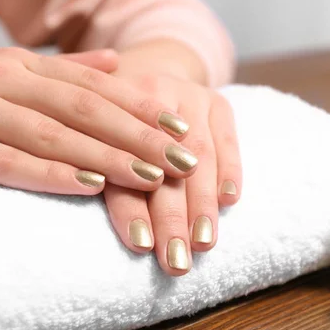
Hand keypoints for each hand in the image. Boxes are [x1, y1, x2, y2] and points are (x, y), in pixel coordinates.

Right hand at [0, 47, 198, 194]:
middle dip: (139, 136)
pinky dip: (47, 172)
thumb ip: (64, 72)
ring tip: (152, 176)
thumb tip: (116, 62)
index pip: (96, 87)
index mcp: (23, 67)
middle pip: (85, 109)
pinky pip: (2, 159)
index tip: (183, 129)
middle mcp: (1, 79)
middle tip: (183, 159)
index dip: (142, 108)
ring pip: (51, 133)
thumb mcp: (12, 77)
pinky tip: (88, 185)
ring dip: (106, 155)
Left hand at [104, 73, 241, 275]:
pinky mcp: (219, 102)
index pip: (122, 167)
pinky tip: (230, 200)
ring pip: (199, 155)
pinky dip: (231, 170)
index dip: (132, 207)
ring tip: (203, 243)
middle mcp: (152, 93)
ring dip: (203, 202)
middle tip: (176, 261)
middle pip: (163, 165)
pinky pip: (228, 138)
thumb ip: (98, 167)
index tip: (141, 246)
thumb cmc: (119, 118)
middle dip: (172, 217)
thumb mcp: (99, 132)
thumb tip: (125, 232)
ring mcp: (190, 96)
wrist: (156, 67)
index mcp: (110, 107)